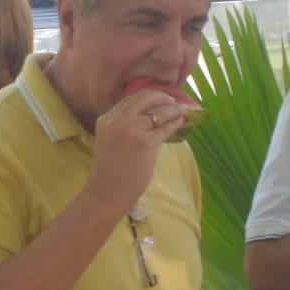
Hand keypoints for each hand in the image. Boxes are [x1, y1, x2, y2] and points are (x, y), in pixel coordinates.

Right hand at [83, 88, 190, 215]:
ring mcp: (132, 129)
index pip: (131, 99)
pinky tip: (180, 123)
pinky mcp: (146, 142)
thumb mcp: (111, 139)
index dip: (149, 97)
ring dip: (174, 109)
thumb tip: (151, 115)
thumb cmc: (110, 170)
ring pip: (159, 111)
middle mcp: (118, 119)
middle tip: (173, 101)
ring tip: (182, 110)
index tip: (160, 98)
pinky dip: (175, 123)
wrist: (106, 192)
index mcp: (107, 118)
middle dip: (162, 97)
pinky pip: (165, 128)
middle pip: (145, 98)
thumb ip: (124, 125)